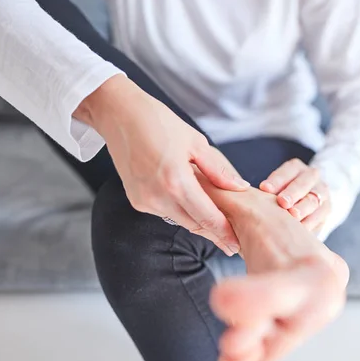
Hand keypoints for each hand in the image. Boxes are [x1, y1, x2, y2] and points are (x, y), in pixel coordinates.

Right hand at [75, 75, 249, 255]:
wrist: (119, 115)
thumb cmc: (160, 122)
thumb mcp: (196, 142)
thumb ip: (218, 170)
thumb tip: (240, 187)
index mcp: (177, 182)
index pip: (207, 218)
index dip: (224, 234)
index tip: (237, 245)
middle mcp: (158, 197)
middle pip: (194, 225)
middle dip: (214, 233)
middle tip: (233, 242)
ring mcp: (144, 201)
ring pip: (180, 220)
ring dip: (198, 222)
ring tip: (218, 223)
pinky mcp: (136, 201)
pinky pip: (165, 213)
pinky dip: (180, 212)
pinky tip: (192, 206)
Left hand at [259, 158, 330, 232]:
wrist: (307, 199)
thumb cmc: (281, 194)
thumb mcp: (275, 186)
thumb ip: (268, 190)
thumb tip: (252, 197)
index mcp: (296, 168)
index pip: (287, 170)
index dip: (276, 179)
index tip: (264, 188)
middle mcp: (312, 177)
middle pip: (303, 183)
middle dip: (292, 192)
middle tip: (282, 202)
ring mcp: (322, 193)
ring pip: (314, 200)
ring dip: (303, 208)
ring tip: (293, 216)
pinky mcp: (326, 210)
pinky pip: (320, 217)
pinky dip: (310, 223)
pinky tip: (301, 230)